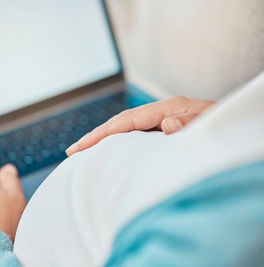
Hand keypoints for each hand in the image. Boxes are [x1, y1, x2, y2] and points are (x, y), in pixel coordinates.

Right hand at [66, 96, 214, 155]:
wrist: (235, 125)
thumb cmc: (224, 128)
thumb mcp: (210, 126)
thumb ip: (189, 125)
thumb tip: (167, 124)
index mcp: (170, 108)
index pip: (127, 121)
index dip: (102, 134)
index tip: (80, 147)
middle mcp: (162, 111)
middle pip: (120, 122)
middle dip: (95, 136)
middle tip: (71, 152)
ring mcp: (161, 118)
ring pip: (125, 128)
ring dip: (103, 139)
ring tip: (82, 152)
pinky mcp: (163, 127)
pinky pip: (134, 134)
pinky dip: (117, 142)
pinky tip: (108, 151)